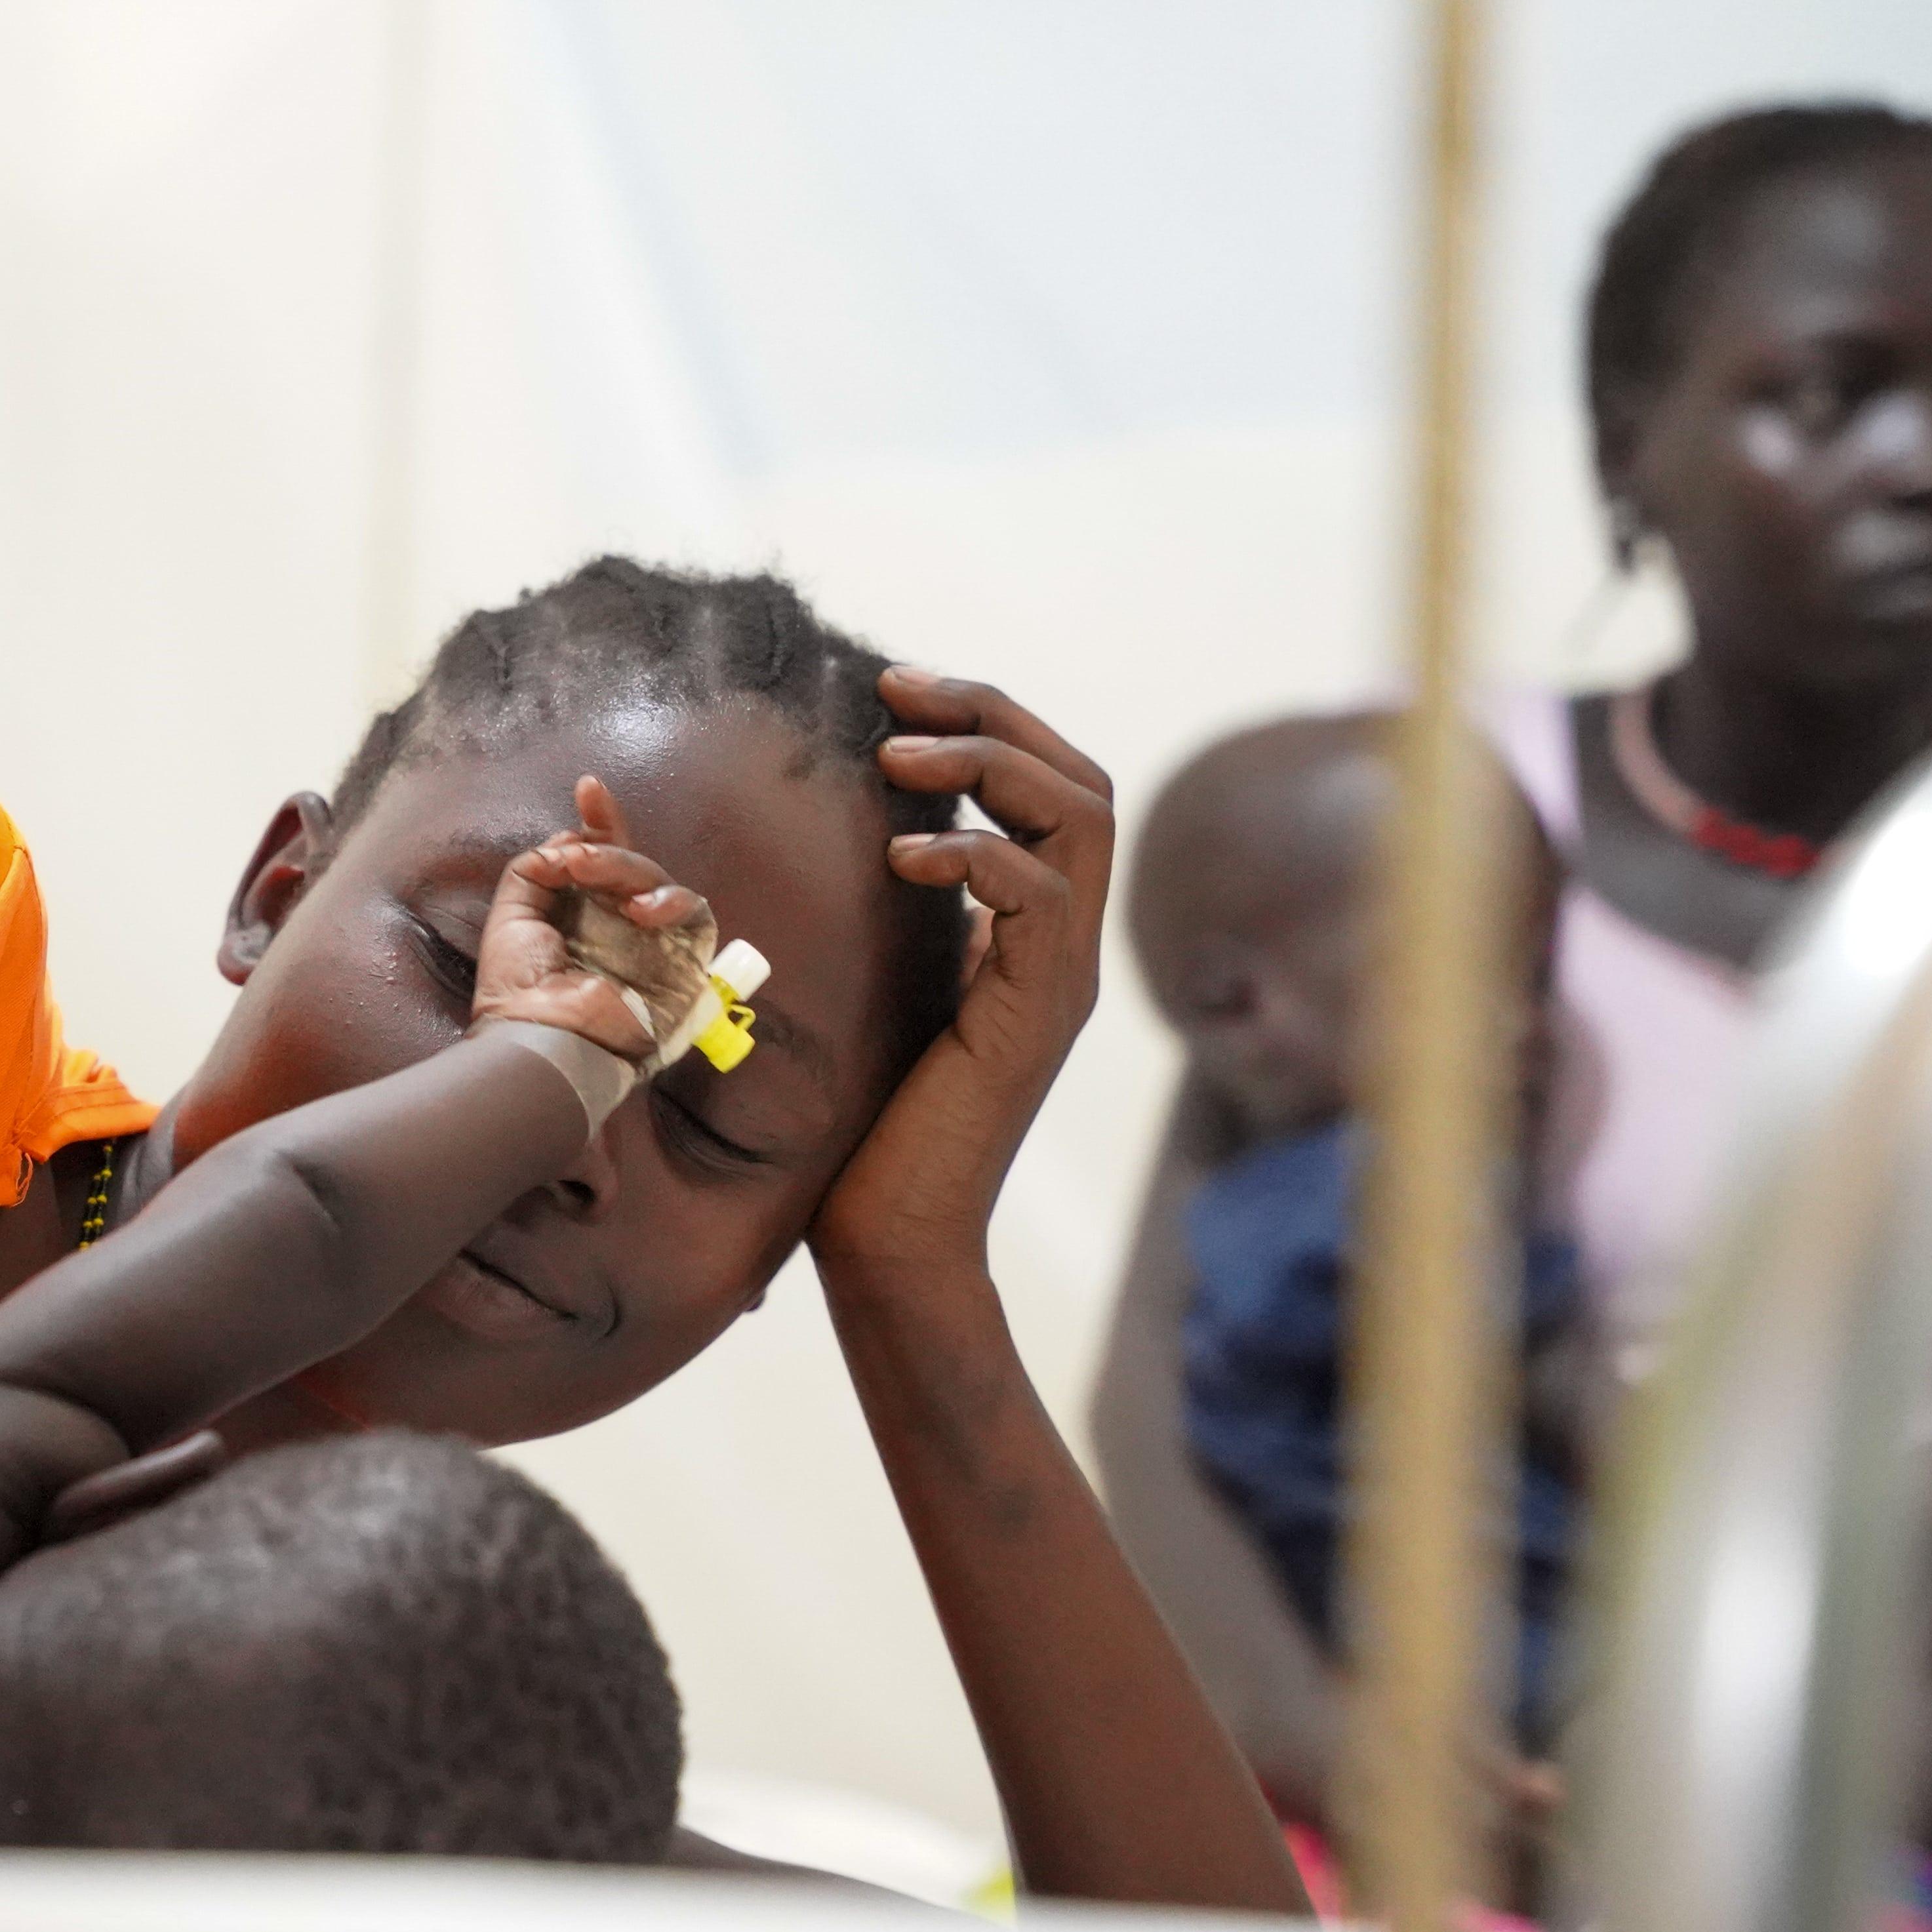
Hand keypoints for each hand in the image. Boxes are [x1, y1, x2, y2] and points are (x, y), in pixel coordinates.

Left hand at [471, 774, 704, 1061]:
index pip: (598, 858)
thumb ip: (536, 869)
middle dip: (605, 849)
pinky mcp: (684, 959)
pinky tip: (642, 909)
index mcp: (581, 914)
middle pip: (628, 865)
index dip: (599, 823)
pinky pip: (693, 914)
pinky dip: (671, 900)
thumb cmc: (520, 987)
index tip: (588, 788)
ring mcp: (653, 941)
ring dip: (627, 869)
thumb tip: (569, 841)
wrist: (544, 1036)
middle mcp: (619, 924)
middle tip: (575, 859)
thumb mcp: (512, 916)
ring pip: (658, 881)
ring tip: (592, 874)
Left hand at [812, 670, 1116, 1276]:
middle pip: (1080, 779)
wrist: (890, 1241)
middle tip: (898, 689)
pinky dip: (977, 852)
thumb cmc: (861, 1130)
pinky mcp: (1036, 1014)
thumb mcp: (872, 991)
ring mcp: (1059, 977)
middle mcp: (1060, 945)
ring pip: (1080, 817)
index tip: (891, 690)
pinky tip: (902, 855)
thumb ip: (891, 920)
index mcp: (1027, 932)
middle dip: (992, 713)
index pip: (1047, 786)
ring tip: (900, 756)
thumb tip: (850, 842)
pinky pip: (1042, 896)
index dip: (980, 720)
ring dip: (990, 765)